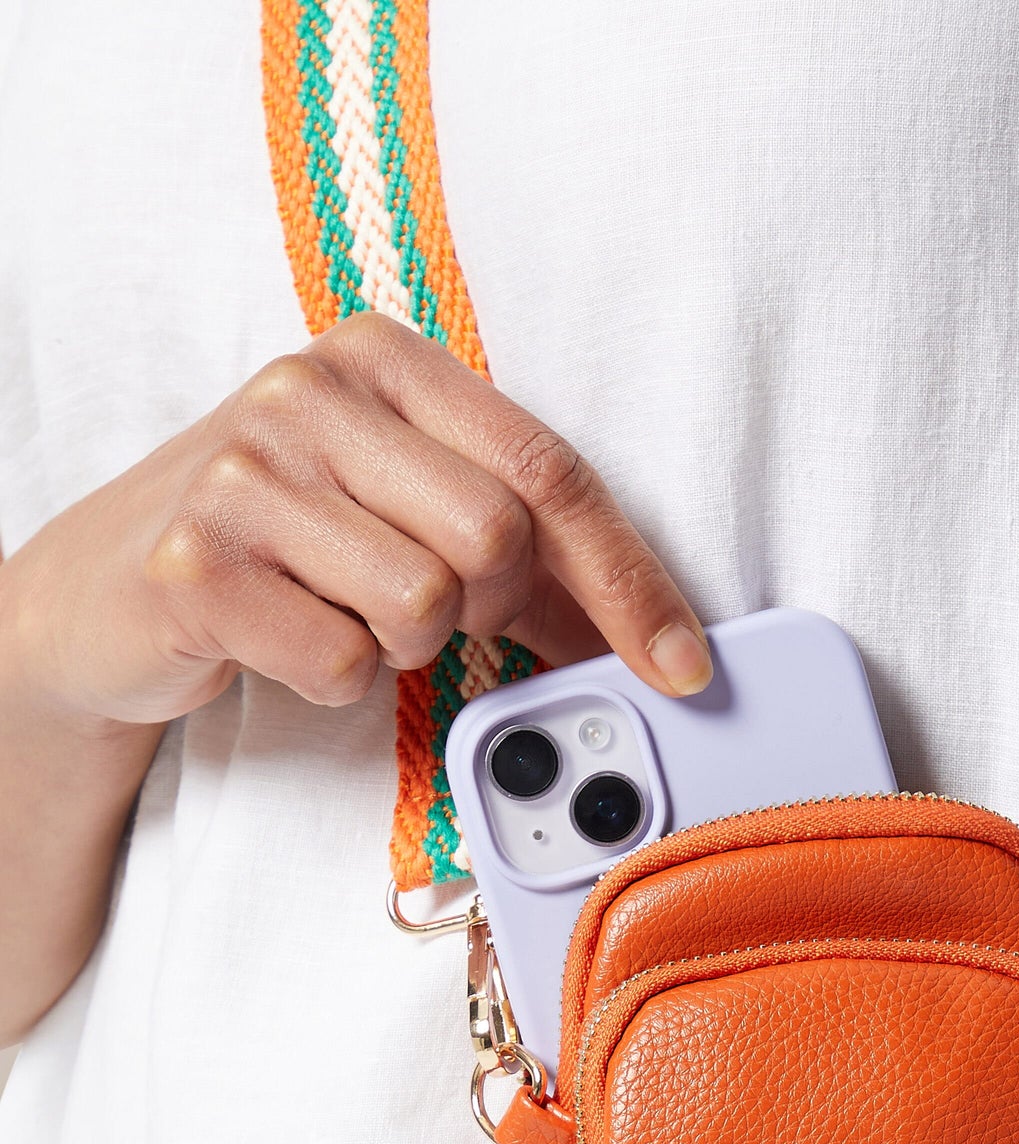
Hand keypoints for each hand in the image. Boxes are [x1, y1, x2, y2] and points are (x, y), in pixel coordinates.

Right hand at [0, 312, 710, 1039]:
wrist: (104, 594)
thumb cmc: (282, 551)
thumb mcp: (400, 514)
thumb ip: (521, 555)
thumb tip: (650, 640)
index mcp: (383, 358)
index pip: (550, 470)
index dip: (628, 578)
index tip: (683, 664)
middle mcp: (312, 391)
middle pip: (495, 540)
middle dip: (482, 608)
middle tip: (418, 608)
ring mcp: (245, 471)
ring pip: (421, 605)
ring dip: (397, 645)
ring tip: (334, 612)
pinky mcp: (196, 562)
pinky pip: (339, 663)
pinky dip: (330, 679)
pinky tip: (282, 639)